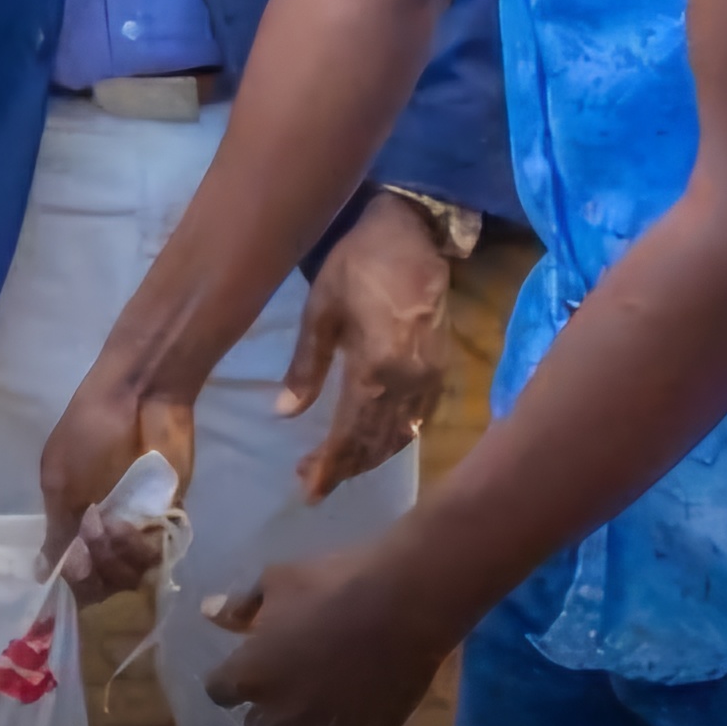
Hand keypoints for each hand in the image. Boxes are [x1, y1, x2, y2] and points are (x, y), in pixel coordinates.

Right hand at [37, 365, 194, 599]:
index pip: (74, 573)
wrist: (139, 397)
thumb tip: (39, 574)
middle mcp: (104, 531)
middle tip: (91, 532)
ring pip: (129, 573)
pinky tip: (131, 525)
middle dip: (94, 566)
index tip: (73, 564)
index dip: (73, 578)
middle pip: (102, 581)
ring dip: (116, 556)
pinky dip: (140, 547)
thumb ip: (56, 531)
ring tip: (112, 524)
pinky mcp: (167, 519)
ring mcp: (137, 526)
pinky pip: (156, 556)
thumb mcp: (60, 480)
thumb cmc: (89, 433)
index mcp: (74, 521)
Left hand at [200, 534, 452, 725]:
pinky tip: (359, 702)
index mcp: (255, 675)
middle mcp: (288, 711)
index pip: (220, 692)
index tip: (240, 662)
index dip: (227, 678)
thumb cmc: (333, 581)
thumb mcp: (277, 579)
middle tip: (280, 681)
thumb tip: (211, 612)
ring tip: (323, 688)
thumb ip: (241, 604)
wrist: (406, 597)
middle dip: (263, 709)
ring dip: (308, 718)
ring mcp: (332, 725)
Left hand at [280, 200, 454, 503]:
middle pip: (377, 443)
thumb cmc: (357, 265)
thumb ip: (306, 366)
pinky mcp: (442, 371)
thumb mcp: (321, 310)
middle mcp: (410, 383)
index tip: (308, 490)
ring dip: (369, 458)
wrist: (411, 235)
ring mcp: (431, 379)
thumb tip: (284, 414)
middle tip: (312, 484)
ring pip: (400, 436)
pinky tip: (375, 443)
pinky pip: (419, 419)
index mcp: (377, 370)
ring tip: (336, 468)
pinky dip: (395, 439)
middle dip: (346, 468)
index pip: (352, 435)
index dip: (330, 466)